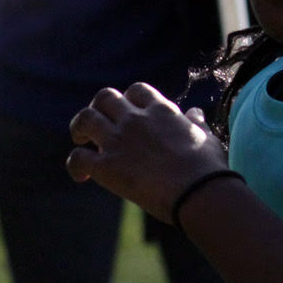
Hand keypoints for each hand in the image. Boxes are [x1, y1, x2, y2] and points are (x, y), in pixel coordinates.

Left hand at [67, 83, 228, 223]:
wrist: (198, 191)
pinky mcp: (106, 166)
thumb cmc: (207, 166)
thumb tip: (195, 113)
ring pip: (84, 119)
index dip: (129, 100)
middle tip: (100, 127)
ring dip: (79, 128)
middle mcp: (136, 119)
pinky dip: (75, 166)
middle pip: (104, 97)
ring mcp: (118, 141)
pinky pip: (76, 158)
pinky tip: (83, 177)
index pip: (136, 90)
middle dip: (98, 108)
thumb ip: (196, 122)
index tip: (131, 116)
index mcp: (161, 110)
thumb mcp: (205, 136)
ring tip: (82, 142)